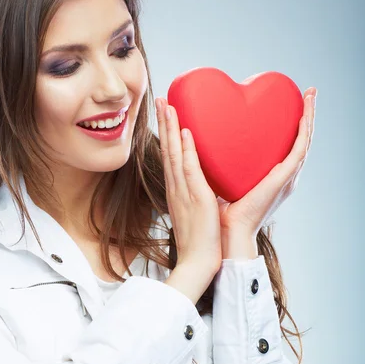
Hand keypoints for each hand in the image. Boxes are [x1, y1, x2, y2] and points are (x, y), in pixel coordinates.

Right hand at [156, 97, 222, 275]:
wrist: (197, 263)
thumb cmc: (199, 242)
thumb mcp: (195, 215)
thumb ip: (196, 198)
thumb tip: (204, 188)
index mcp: (177, 192)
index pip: (170, 158)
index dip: (167, 136)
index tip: (166, 116)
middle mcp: (176, 189)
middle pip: (167, 151)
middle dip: (164, 124)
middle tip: (160, 100)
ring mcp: (184, 193)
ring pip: (175, 155)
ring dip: (171, 129)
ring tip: (167, 105)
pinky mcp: (196, 199)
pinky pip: (190, 170)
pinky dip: (186, 150)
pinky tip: (186, 132)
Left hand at [217, 87, 316, 236]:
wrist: (226, 233)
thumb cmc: (220, 214)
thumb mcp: (222, 182)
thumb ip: (220, 167)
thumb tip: (204, 146)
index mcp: (269, 177)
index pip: (283, 145)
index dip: (288, 124)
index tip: (287, 103)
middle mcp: (282, 176)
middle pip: (298, 139)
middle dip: (305, 114)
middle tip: (308, 91)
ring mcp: (286, 177)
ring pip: (305, 139)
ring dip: (310, 115)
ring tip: (312, 93)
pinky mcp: (284, 179)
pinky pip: (300, 148)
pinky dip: (306, 129)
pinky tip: (306, 112)